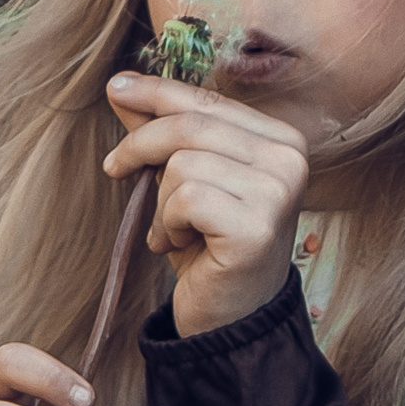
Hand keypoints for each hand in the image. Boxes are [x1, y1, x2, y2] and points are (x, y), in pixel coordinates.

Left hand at [104, 71, 308, 336]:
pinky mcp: (256, 227)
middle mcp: (289, 160)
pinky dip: (167, 223)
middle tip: (116, 170)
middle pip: (191, 125)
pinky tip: (178, 245)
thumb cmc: (208, 246)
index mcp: (281, 140)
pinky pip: (185, 197)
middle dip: (140, 145)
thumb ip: (160, 131)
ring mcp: (277, 193)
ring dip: (159, 201)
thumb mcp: (183, 178)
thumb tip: (120, 86)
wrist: (230, 318)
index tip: (115, 88)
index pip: (209, 102)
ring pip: (183, 162)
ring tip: (171, 229)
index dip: (157, 93)